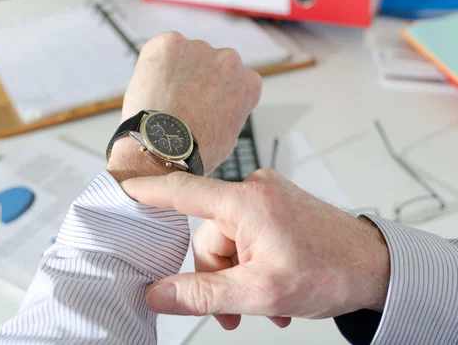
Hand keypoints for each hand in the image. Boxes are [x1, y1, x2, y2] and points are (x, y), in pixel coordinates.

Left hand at [108, 32, 261, 179]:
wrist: (162, 148)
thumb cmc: (194, 151)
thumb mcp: (229, 139)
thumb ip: (230, 114)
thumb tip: (219, 113)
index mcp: (248, 82)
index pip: (233, 78)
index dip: (215, 91)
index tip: (203, 102)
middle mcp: (229, 60)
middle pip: (210, 63)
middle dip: (196, 78)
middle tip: (180, 101)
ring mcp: (199, 49)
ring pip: (185, 55)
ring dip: (175, 70)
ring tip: (163, 98)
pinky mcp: (170, 44)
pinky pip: (162, 49)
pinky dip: (155, 64)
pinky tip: (152, 87)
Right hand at [122, 169, 389, 329]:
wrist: (377, 267)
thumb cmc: (332, 269)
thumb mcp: (260, 291)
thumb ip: (202, 294)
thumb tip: (159, 295)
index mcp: (245, 202)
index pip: (181, 191)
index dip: (145, 191)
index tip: (119, 188)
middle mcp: (253, 190)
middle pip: (207, 237)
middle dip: (218, 278)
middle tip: (237, 310)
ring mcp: (267, 197)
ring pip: (228, 243)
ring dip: (240, 277)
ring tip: (268, 304)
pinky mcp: (276, 207)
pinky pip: (247, 236)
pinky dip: (253, 264)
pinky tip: (275, 289)